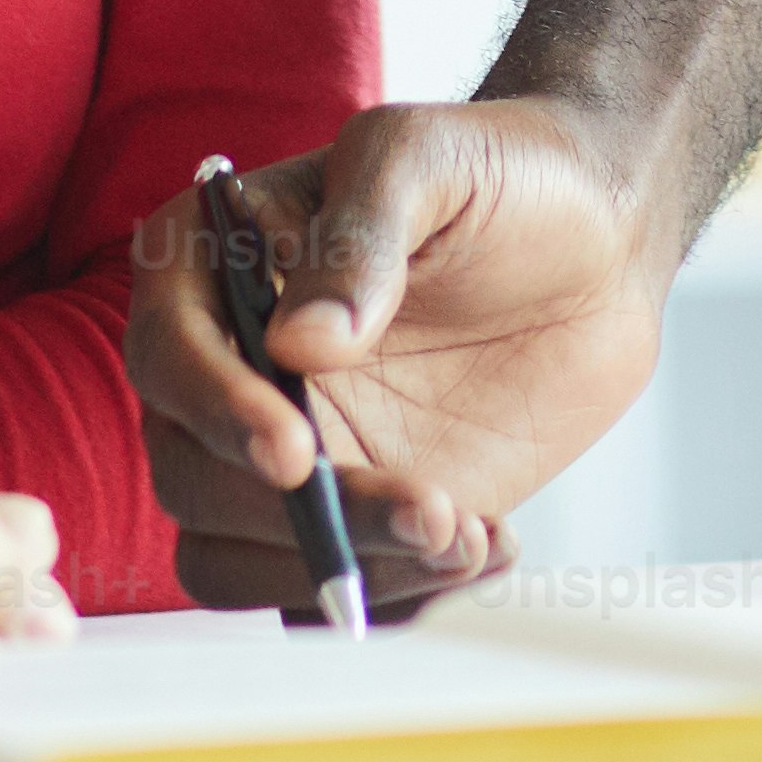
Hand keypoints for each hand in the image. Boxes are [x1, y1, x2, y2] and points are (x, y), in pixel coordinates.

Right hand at [131, 106, 671, 612]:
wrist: (594, 242)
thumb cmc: (497, 173)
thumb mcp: (427, 164)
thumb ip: (362, 238)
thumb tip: (297, 343)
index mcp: (215, 268)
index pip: (167, 359)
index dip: (217, 415)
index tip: (295, 452)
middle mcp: (233, 373)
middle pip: (194, 481)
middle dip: (301, 519)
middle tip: (430, 508)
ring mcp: (291, 454)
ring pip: (247, 558)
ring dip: (347, 573)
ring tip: (468, 535)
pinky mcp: (353, 513)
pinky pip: (336, 589)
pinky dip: (401, 596)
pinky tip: (489, 543)